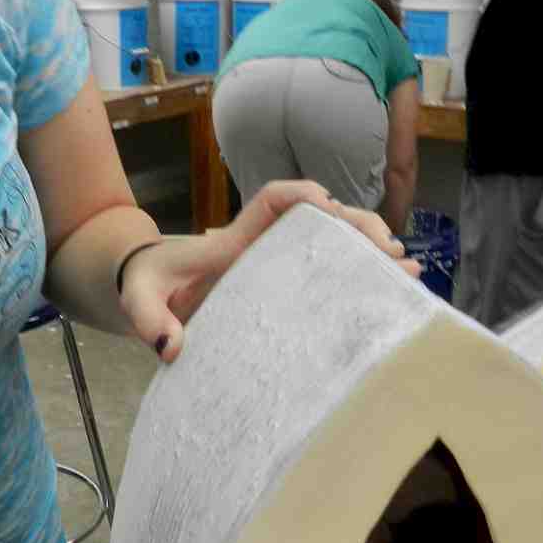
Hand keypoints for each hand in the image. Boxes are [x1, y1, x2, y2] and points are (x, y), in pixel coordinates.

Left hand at [120, 181, 420, 362]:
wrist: (143, 289)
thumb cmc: (144, 286)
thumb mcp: (136, 300)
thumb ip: (146, 318)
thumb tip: (169, 347)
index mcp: (232, 241)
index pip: (270, 202)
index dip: (299, 195)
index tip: (326, 204)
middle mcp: (262, 245)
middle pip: (319, 219)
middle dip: (357, 225)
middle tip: (390, 249)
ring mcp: (275, 264)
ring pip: (331, 244)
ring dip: (369, 250)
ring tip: (405, 269)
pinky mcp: (281, 286)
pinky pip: (325, 273)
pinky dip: (359, 277)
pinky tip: (391, 291)